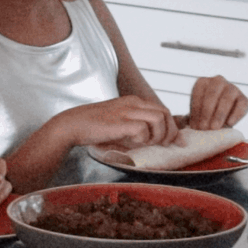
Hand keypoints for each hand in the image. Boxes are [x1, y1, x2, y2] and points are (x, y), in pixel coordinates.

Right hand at [59, 95, 179, 149]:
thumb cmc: (94, 127)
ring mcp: (127, 111)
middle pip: (165, 113)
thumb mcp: (118, 123)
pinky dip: (142, 139)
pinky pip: (143, 130)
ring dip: (158, 135)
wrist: (73, 125)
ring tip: (146, 144)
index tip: (174, 141)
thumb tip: (154, 142)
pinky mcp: (121, 121)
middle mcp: (133, 103)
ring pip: (159, 119)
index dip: (172, 127)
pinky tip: (132, 143)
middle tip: (163, 145)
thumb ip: (135, 128)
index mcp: (133, 102)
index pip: (162, 110)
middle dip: (169, 132)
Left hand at [188, 76, 247, 129]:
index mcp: (202, 82)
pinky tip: (230, 124)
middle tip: (203, 128)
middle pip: (212, 94)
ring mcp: (232, 88)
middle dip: (207, 112)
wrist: (219, 121)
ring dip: (219, 114)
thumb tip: (179, 123)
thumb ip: (184, 118)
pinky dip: (236, 114)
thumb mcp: (192, 115)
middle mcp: (218, 81)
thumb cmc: (202, 117)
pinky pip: (241, 105)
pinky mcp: (244, 99)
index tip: (194, 125)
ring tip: (214, 128)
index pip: (198, 93)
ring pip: (227, 98)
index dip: (196, 111)